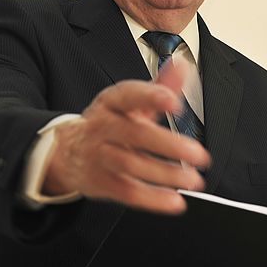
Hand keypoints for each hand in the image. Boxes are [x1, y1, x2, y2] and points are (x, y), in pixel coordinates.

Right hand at [42, 61, 210, 212]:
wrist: (67, 150)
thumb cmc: (109, 121)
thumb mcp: (131, 101)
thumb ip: (159, 86)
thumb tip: (183, 65)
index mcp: (112, 102)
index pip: (130, 95)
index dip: (152, 96)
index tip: (174, 102)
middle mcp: (103, 127)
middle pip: (135, 134)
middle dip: (169, 145)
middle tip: (199, 154)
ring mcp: (100, 155)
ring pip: (131, 165)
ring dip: (166, 174)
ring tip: (194, 179)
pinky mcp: (101, 182)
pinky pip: (126, 191)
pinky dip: (152, 199)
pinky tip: (174, 201)